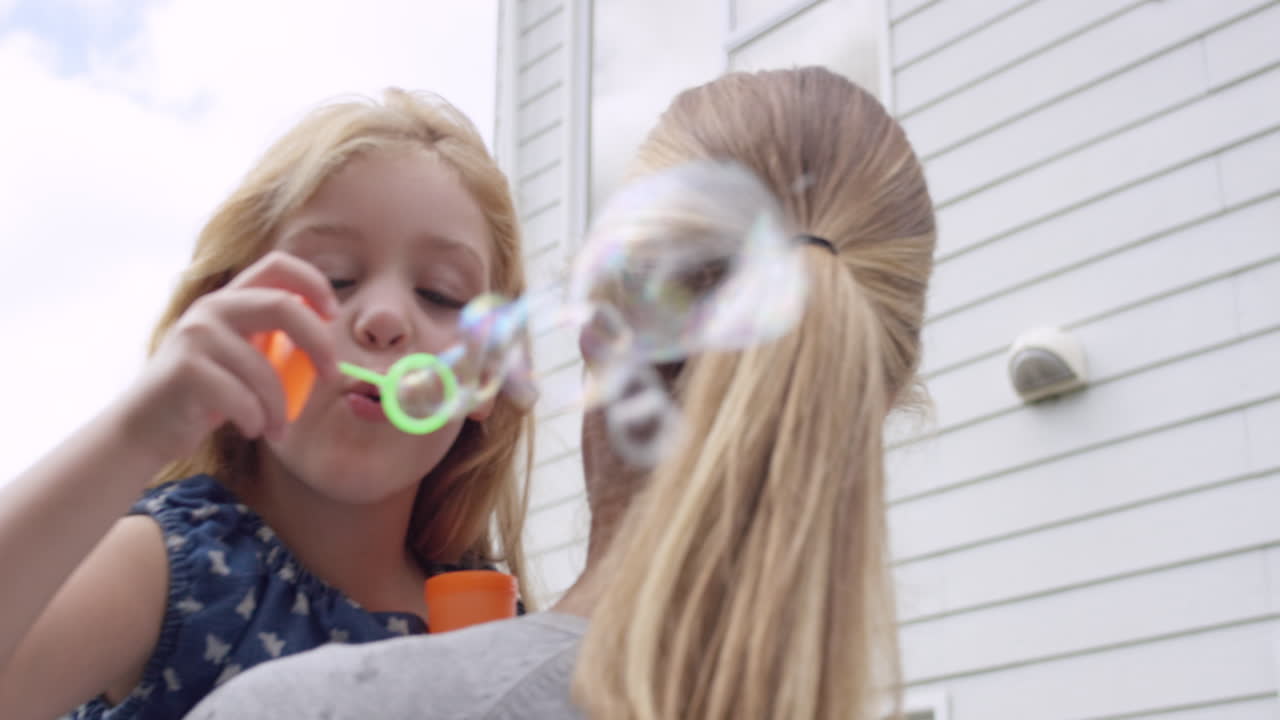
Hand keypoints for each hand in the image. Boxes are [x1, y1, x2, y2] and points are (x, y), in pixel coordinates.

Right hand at [116, 251, 339, 464]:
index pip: (278, 265)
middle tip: (331, 374)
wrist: (149, 426)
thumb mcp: (244, 358)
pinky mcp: (186, 369)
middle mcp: (212, 308)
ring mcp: (195, 335)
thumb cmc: (208, 394)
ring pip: (265, 370)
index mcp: (231, 299)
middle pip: (282, 306)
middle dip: (318, 343)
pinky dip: (256, 420)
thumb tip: (328, 346)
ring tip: (277, 428)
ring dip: (280, 408)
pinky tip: (251, 429)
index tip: (333, 315)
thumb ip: (275, 343)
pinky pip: (243, 399)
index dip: (314, 283)